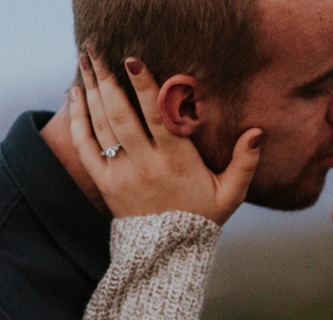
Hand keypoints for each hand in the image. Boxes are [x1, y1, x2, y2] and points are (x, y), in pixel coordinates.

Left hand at [69, 51, 262, 225]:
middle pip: (121, 115)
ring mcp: (121, 175)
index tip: (133, 60)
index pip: (157, 117)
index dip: (144, 87)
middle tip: (98, 51)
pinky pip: (85, 146)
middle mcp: (144, 165)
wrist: (167, 255)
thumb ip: (245, 162)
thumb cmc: (200, 219)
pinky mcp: (104, 184)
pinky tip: (75, 94)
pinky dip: (78, 119)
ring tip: (86, 62)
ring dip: (91, 91)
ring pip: (101, 126)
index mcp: (176, 162)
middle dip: (107, 79)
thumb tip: (257, 132)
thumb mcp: (230, 194)